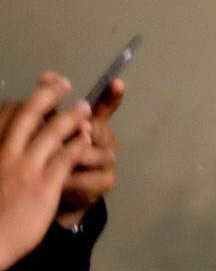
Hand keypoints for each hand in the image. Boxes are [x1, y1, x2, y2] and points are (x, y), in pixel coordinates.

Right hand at [0, 72, 91, 270]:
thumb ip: (4, 157)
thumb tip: (10, 148)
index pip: (7, 114)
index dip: (26, 97)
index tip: (38, 86)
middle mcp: (5, 153)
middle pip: (29, 114)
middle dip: (48, 94)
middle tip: (63, 82)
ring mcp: (26, 169)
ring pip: (52, 133)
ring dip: (71, 117)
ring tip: (85, 107)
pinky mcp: (44, 186)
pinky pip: (65, 158)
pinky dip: (77, 144)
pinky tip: (87, 139)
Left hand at [56, 78, 123, 228]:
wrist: (50, 195)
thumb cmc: (48, 159)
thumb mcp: (43, 130)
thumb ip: (47, 105)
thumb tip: (49, 75)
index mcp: (89, 123)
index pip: (105, 106)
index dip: (112, 95)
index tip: (117, 83)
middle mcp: (103, 140)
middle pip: (102, 130)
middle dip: (89, 130)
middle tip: (79, 129)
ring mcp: (106, 162)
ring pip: (101, 154)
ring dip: (79, 157)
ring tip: (58, 161)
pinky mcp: (104, 183)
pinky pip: (95, 179)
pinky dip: (76, 180)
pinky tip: (61, 182)